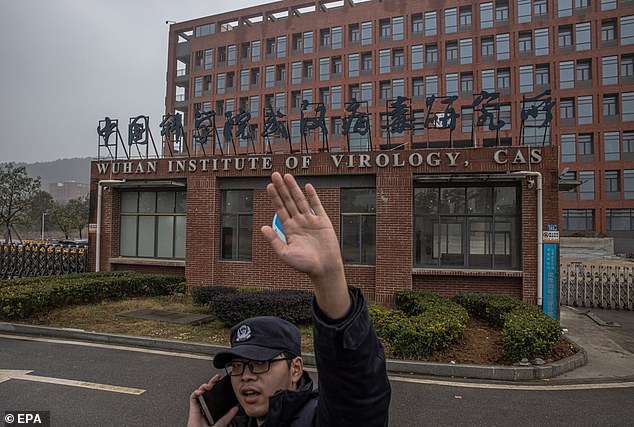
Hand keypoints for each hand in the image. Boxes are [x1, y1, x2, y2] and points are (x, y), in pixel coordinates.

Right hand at [187, 375, 238, 426]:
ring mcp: (199, 407)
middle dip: (212, 382)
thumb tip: (236, 408)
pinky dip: (196, 392)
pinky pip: (193, 397)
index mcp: (211, 409)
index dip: (217, 387)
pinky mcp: (193, 408)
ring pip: (200, 392)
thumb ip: (229, 415)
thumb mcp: (222, 422)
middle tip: (217, 378)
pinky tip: (200, 391)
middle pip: (207, 391)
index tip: (222, 382)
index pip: (214, 395)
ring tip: (209, 385)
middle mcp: (205, 407)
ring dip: (204, 385)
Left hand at [261, 172, 350, 318]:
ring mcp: (311, 220)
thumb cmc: (304, 265)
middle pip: (288, 201)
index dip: (275, 197)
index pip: (280, 209)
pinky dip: (312, 196)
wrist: (324, 269)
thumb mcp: (285, 254)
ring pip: (300, 200)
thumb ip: (274, 240)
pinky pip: (317, 206)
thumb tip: (263, 228)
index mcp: (289, 229)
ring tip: (287, 176)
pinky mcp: (323, 222)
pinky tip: (307, 186)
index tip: (269, 186)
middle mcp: (299, 222)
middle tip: (274, 174)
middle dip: (281, 188)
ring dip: (294, 188)